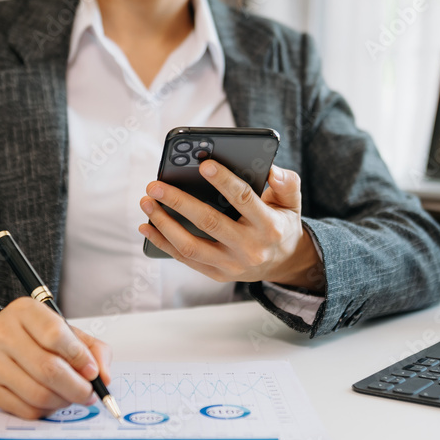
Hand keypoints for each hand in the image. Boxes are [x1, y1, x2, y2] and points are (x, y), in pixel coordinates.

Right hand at [0, 297, 111, 419]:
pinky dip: (47, 410)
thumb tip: (104, 376)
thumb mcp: (65, 330)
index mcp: (25, 311)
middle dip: (77, 387)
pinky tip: (52, 401)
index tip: (93, 371)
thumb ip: (92, 349)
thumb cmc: (34, 337)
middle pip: (47, 369)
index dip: (79, 357)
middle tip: (89, 393)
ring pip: (37, 393)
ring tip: (71, 396)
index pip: (55, 334)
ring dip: (64, 401)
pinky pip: (25, 409)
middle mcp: (2, 333)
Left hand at [139, 160, 324, 290]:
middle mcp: (250, 248)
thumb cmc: (282, 224)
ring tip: (147, 203)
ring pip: (191, 246)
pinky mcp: (218, 274)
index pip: (244, 199)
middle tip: (155, 185)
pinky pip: (185, 259)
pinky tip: (146, 226)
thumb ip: (286, 182)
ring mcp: (232, 264)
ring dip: (164, 224)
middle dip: (179, 202)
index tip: (203, 164)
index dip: (223, 181)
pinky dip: (163, 243)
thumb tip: (270, 168)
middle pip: (209, 222)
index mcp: (269, 226)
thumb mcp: (292, 202)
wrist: (283, 263)